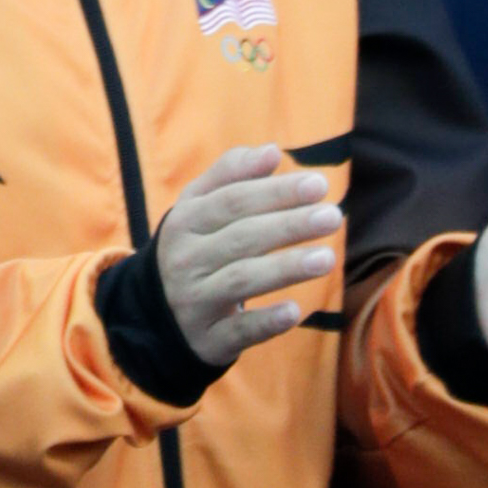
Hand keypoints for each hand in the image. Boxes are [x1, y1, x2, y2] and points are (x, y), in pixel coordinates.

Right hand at [153, 144, 343, 365]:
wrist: (155, 313)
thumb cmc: (193, 247)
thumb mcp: (198, 207)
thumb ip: (231, 176)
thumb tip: (272, 150)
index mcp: (184, 220)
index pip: (232, 200)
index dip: (275, 191)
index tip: (319, 183)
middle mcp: (186, 257)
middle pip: (240, 237)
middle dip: (288, 225)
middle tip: (333, 215)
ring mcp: (196, 298)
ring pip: (241, 281)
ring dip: (284, 268)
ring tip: (327, 258)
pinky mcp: (209, 337)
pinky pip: (239, 330)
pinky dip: (266, 322)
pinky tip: (295, 311)